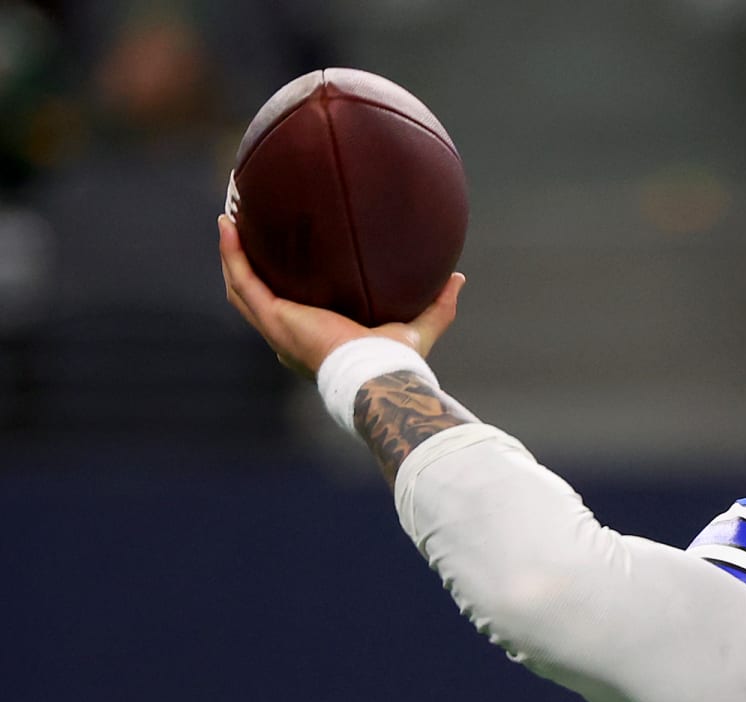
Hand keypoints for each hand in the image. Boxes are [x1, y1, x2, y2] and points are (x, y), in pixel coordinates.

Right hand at [217, 214, 464, 378]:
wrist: (379, 376)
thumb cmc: (396, 362)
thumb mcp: (419, 327)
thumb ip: (438, 305)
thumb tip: (458, 277)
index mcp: (315, 340)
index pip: (291, 312)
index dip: (281, 288)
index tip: (283, 259)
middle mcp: (290, 337)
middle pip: (257, 298)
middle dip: (247, 264)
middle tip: (246, 229)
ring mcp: (278, 329)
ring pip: (241, 289)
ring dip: (232, 255)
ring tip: (229, 220)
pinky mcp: (275, 319)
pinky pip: (243, 282)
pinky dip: (232, 254)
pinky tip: (227, 225)